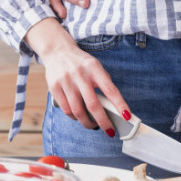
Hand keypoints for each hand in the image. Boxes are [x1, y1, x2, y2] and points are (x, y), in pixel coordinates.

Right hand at [26, 19, 130, 133]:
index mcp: (94, 68)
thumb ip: (103, 82)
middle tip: (109, 130)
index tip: (127, 117)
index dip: (119, 104)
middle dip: (103, 122)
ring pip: (78, 111)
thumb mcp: (95, 66)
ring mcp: (66, 81)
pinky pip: (66, 110)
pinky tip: (79, 117)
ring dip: (88, 123)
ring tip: (93, 125)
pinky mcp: (54, 88)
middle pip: (93, 105)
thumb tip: (113, 106)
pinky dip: (75, 118)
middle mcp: (80, 74)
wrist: (57, 50)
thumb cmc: (81, 62)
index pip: (110, 89)